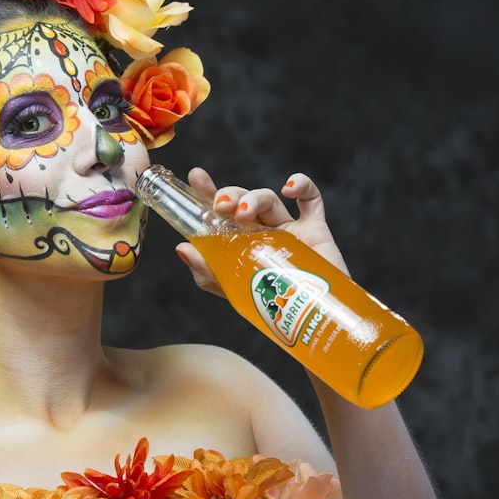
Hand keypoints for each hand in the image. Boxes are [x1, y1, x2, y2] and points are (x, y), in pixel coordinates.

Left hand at [174, 166, 349, 297]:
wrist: (311, 321)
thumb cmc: (272, 307)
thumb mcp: (231, 290)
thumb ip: (206, 271)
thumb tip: (183, 249)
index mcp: (240, 240)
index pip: (220, 210)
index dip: (207, 191)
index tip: (196, 176)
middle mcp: (262, 230)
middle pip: (243, 200)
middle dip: (230, 195)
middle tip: (221, 206)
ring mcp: (289, 228)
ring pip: (269, 199)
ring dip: (254, 197)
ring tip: (244, 212)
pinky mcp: (316, 230)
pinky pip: (311, 199)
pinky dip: (301, 185)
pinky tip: (287, 189)